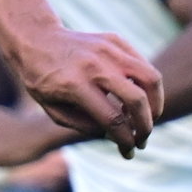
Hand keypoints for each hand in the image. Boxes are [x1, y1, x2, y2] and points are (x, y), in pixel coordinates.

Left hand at [2, 25, 160, 157]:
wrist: (35, 39)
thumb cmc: (42, 80)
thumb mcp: (54, 110)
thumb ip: (85, 126)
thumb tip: (116, 135)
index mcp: (74, 85)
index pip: (113, 119)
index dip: (126, 140)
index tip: (129, 152)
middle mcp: (94, 65)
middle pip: (136, 99)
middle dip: (146, 126)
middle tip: (142, 140)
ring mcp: (107, 49)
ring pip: (150, 77)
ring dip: (156, 104)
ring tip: (148, 119)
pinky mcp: (115, 40)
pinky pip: (143, 64)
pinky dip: (147, 85)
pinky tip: (139, 98)